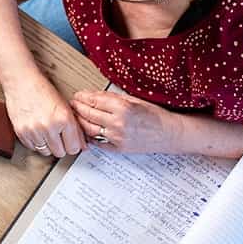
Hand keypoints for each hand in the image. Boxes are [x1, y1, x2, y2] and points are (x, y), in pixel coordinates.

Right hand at [3, 73, 86, 157]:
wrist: (22, 81)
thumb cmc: (42, 90)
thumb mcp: (65, 107)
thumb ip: (75, 128)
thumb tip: (82, 145)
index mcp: (63, 118)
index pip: (74, 148)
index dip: (74, 145)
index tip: (71, 142)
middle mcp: (49, 126)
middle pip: (60, 152)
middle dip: (61, 146)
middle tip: (59, 136)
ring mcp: (33, 130)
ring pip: (46, 152)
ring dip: (48, 145)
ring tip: (47, 132)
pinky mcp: (21, 132)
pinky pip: (32, 148)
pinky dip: (36, 142)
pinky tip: (37, 131)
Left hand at [70, 90, 184, 153]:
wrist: (170, 134)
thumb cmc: (156, 115)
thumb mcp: (135, 100)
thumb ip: (113, 98)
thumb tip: (94, 95)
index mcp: (122, 108)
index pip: (94, 100)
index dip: (83, 97)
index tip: (78, 95)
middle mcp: (118, 123)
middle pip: (88, 113)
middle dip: (78, 107)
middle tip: (73, 103)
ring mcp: (117, 137)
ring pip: (89, 128)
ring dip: (79, 121)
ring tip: (76, 115)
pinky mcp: (118, 148)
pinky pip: (97, 141)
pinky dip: (89, 135)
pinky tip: (85, 130)